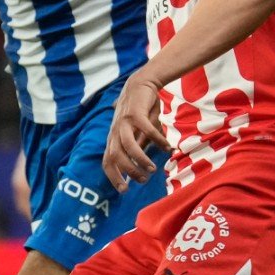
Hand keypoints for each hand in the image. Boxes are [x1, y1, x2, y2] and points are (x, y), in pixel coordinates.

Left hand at [102, 72, 169, 191]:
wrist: (142, 83)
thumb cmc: (140, 111)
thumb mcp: (137, 132)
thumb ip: (138, 146)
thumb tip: (142, 165)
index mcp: (113, 138)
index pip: (107, 161)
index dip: (113, 176)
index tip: (124, 190)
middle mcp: (115, 131)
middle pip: (115, 156)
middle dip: (128, 171)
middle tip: (143, 179)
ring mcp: (124, 122)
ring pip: (127, 145)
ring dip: (139, 159)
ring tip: (152, 168)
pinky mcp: (136, 113)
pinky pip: (146, 130)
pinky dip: (156, 140)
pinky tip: (167, 148)